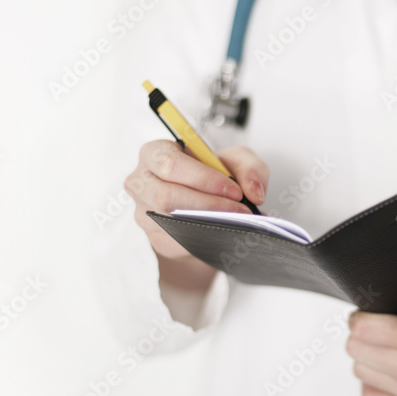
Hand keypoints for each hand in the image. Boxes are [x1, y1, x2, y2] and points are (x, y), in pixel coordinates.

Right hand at [125, 140, 268, 260]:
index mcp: (155, 153)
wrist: (206, 204)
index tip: (234, 190)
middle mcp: (142, 181)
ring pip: (170, 220)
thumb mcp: (236, 161)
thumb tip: (254, 192)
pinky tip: (225, 234)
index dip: (203, 178)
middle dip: (208, 204)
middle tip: (240, 210)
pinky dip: (203, 239)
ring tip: (237, 221)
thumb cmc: (214, 174)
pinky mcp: (156, 237)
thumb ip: (250, 168)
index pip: (170, 163)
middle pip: (166, 194)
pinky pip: (176, 242)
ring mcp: (145, 212)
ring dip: (208, 222)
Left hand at [346, 300, 396, 395]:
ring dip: (368, 358)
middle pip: (355, 350)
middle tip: (377, 330)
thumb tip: (365, 303)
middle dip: (361, 336)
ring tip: (388, 349)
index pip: (362, 329)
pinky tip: (390, 370)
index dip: (359, 318)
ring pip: (360, 372)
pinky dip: (374, 382)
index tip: (365, 316)